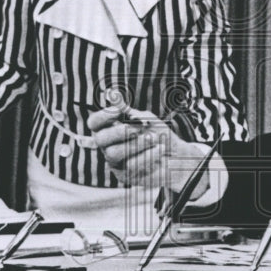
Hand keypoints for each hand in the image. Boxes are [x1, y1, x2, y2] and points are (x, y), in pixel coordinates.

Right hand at [87, 106, 208, 195]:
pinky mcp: (125, 176)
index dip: (102, 116)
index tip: (119, 111)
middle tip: (139, 128)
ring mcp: (115, 162)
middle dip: (119, 131)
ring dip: (136, 143)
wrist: (177, 155)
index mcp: (110, 130)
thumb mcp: (145, 119)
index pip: (94, 123)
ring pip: (114, 153)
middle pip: (99, 139)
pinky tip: (160, 150)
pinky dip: (148, 154)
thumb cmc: (158, 134)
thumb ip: (129, 111)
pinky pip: (130, 165)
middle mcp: (108, 146)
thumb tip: (112, 94)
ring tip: (153, 138)